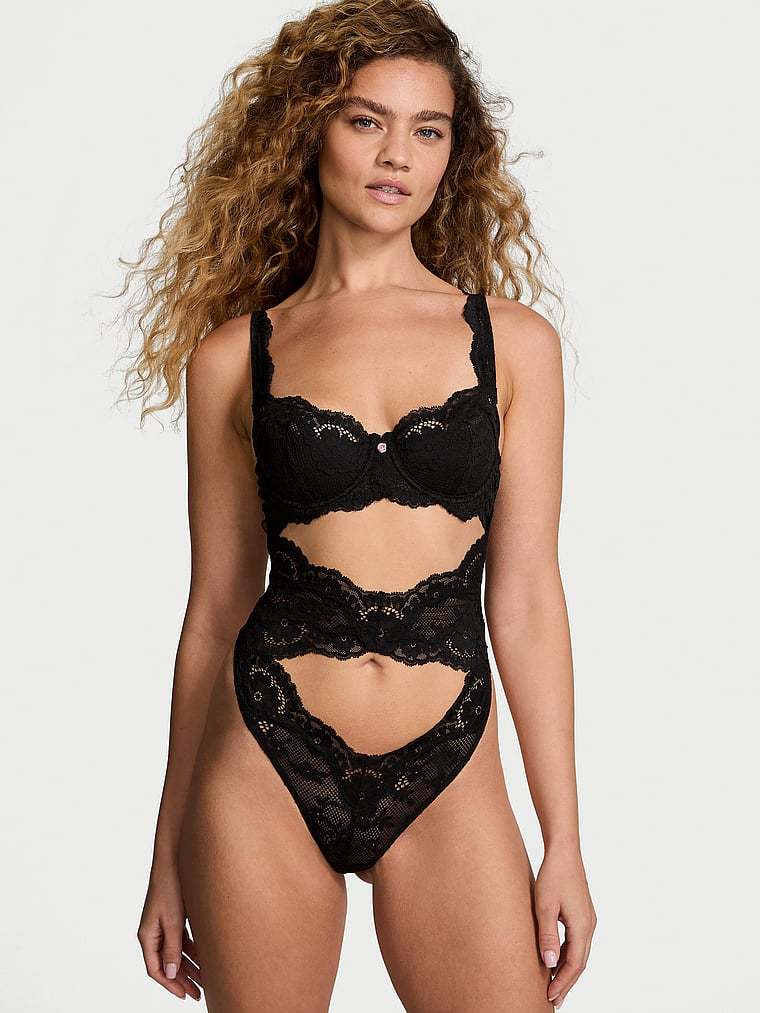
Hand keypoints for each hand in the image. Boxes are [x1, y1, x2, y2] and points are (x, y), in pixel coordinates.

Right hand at [137, 862, 202, 1000]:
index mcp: (147, 936)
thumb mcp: (173, 920)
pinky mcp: (173, 917)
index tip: (185, 995)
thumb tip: (171, 974)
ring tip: (205, 980)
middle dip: (183, 980)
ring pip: (176, 954)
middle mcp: (153, 933)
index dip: (170, 985)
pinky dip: (192, 951)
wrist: (174, 859)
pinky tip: (204, 958)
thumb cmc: (170, 886)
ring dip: (190, 967)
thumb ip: (172, 948)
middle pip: (167, 965)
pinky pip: (182, 941)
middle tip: (198, 994)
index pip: (156, 970)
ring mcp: (163, 925)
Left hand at [534, 845, 596, 1008]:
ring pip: (579, 952)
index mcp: (582, 926)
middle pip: (580, 962)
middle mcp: (589, 926)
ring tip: (553, 984)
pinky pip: (577, 941)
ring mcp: (587, 919)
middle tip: (553, 999)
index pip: (575, 964)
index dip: (563, 982)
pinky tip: (555, 960)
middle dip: (567, 982)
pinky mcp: (582, 914)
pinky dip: (567, 954)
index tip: (551, 997)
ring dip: (567, 969)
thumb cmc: (553, 875)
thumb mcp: (544, 905)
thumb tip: (548, 963)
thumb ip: (546, 935)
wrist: (564, 851)